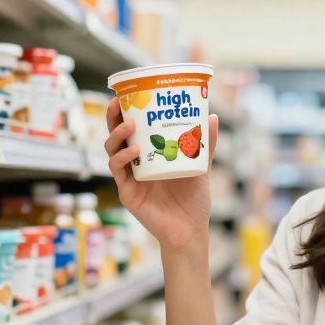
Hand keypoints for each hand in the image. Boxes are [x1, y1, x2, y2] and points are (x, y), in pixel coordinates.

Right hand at [104, 96, 218, 251]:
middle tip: (118, 102)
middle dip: (113, 117)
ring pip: (112, 151)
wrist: (190, 230)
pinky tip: (134, 150)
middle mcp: (135, 164)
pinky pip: (118, 171)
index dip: (125, 111)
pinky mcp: (128, 192)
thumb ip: (205, 144)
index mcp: (149, 155)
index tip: (126, 94)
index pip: (131, 128)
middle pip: (115, 136)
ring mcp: (129, 178)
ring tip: (130, 125)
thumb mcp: (201, 167)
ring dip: (117, 135)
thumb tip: (213, 117)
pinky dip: (123, 158)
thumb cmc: (193, 200)